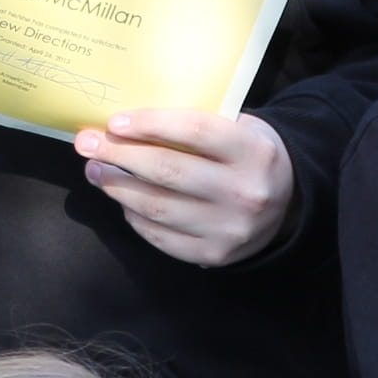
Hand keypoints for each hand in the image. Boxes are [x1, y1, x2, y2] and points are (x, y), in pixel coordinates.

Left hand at [74, 110, 296, 264]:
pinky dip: (135, 217)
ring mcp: (228, 228)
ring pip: (157, 207)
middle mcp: (244, 192)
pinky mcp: (214, 255)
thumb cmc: (250, 156)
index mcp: (253, 151)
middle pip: (167, 170)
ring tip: (96, 171)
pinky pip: (161, 236)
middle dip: (119, 155)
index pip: (193, 130)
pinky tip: (123, 201)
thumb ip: (197, 125)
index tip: (113, 122)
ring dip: (117, 187)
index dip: (149, 124)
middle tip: (87, 144)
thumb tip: (127, 125)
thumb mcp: (241, 128)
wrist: (289, 205)